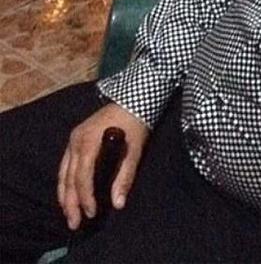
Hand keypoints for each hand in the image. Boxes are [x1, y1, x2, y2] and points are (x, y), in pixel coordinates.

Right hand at [57, 103, 149, 230]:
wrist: (132, 99)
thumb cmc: (135, 122)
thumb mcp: (134, 149)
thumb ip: (125, 176)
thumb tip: (118, 204)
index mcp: (89, 141)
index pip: (82, 177)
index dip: (86, 198)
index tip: (92, 214)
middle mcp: (76, 140)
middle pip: (69, 178)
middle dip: (71, 203)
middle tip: (75, 224)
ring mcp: (73, 138)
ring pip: (63, 173)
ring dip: (64, 196)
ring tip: (69, 215)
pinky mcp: (75, 138)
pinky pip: (65, 165)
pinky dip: (66, 183)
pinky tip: (68, 195)